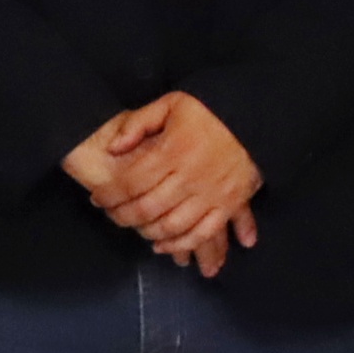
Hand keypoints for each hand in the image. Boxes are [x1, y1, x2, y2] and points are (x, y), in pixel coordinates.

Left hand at [65, 96, 259, 273]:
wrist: (256, 119)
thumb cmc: (208, 112)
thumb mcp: (170, 105)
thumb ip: (138, 124)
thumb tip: (113, 148)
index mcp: (172, 152)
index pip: (131, 182)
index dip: (109, 194)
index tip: (98, 198)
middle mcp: (190, 177)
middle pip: (147, 208)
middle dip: (123, 216)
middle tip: (112, 215)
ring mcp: (211, 194)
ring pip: (173, 226)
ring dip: (148, 233)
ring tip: (135, 229)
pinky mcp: (229, 205)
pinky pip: (203, 234)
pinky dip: (182, 245)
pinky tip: (165, 248)